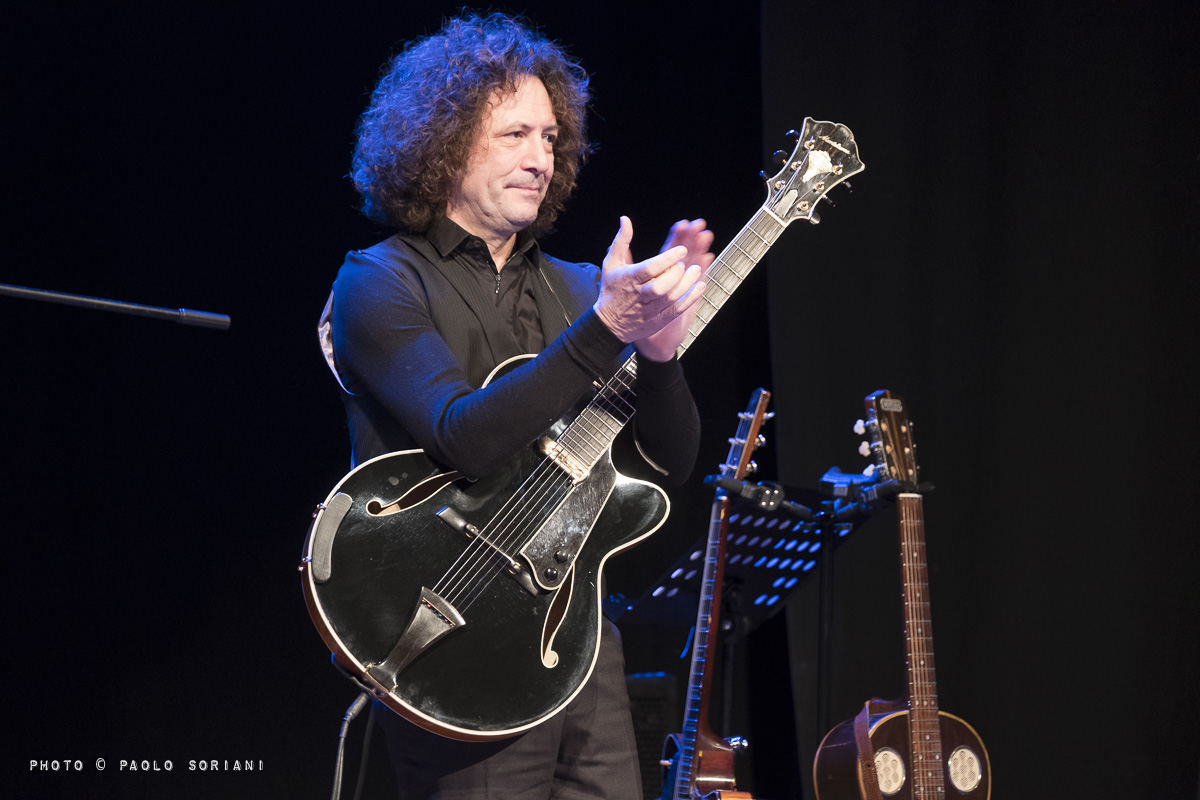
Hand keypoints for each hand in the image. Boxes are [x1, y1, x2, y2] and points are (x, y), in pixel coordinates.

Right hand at [593, 217, 708, 357]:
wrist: (608, 325)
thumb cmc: (612, 290)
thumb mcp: (611, 264)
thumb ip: (621, 241)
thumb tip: (625, 219)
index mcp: (629, 278)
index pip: (650, 268)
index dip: (668, 259)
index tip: (681, 250)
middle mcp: (640, 295)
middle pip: (662, 285)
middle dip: (677, 272)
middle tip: (683, 264)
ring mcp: (650, 309)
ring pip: (672, 297)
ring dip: (687, 283)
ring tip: (695, 271)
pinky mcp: (658, 320)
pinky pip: (677, 310)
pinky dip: (690, 298)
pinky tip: (699, 286)